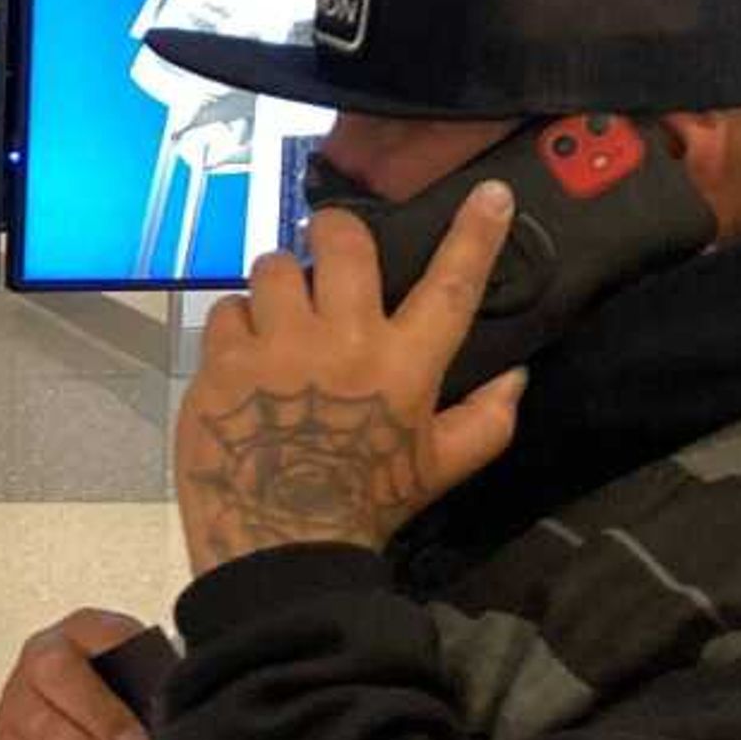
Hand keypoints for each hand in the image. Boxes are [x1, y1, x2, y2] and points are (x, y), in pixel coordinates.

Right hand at [0, 610, 155, 739]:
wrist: (114, 707)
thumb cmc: (138, 687)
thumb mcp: (154, 671)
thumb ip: (157, 689)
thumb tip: (165, 727)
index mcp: (79, 630)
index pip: (79, 660)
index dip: (107, 708)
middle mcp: (36, 656)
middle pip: (51, 696)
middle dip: (98, 739)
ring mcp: (15, 700)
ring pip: (38, 737)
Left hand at [174, 186, 527, 576]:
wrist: (280, 547)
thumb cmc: (366, 504)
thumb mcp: (439, 469)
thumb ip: (486, 420)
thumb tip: (517, 376)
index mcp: (406, 364)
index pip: (451, 285)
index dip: (475, 234)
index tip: (488, 192)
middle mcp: (344, 341)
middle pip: (344, 243)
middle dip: (336, 234)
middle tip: (331, 251)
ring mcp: (277, 347)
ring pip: (275, 266)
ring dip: (281, 282)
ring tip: (282, 313)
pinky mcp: (222, 361)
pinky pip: (227, 309)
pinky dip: (237, 324)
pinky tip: (245, 354)